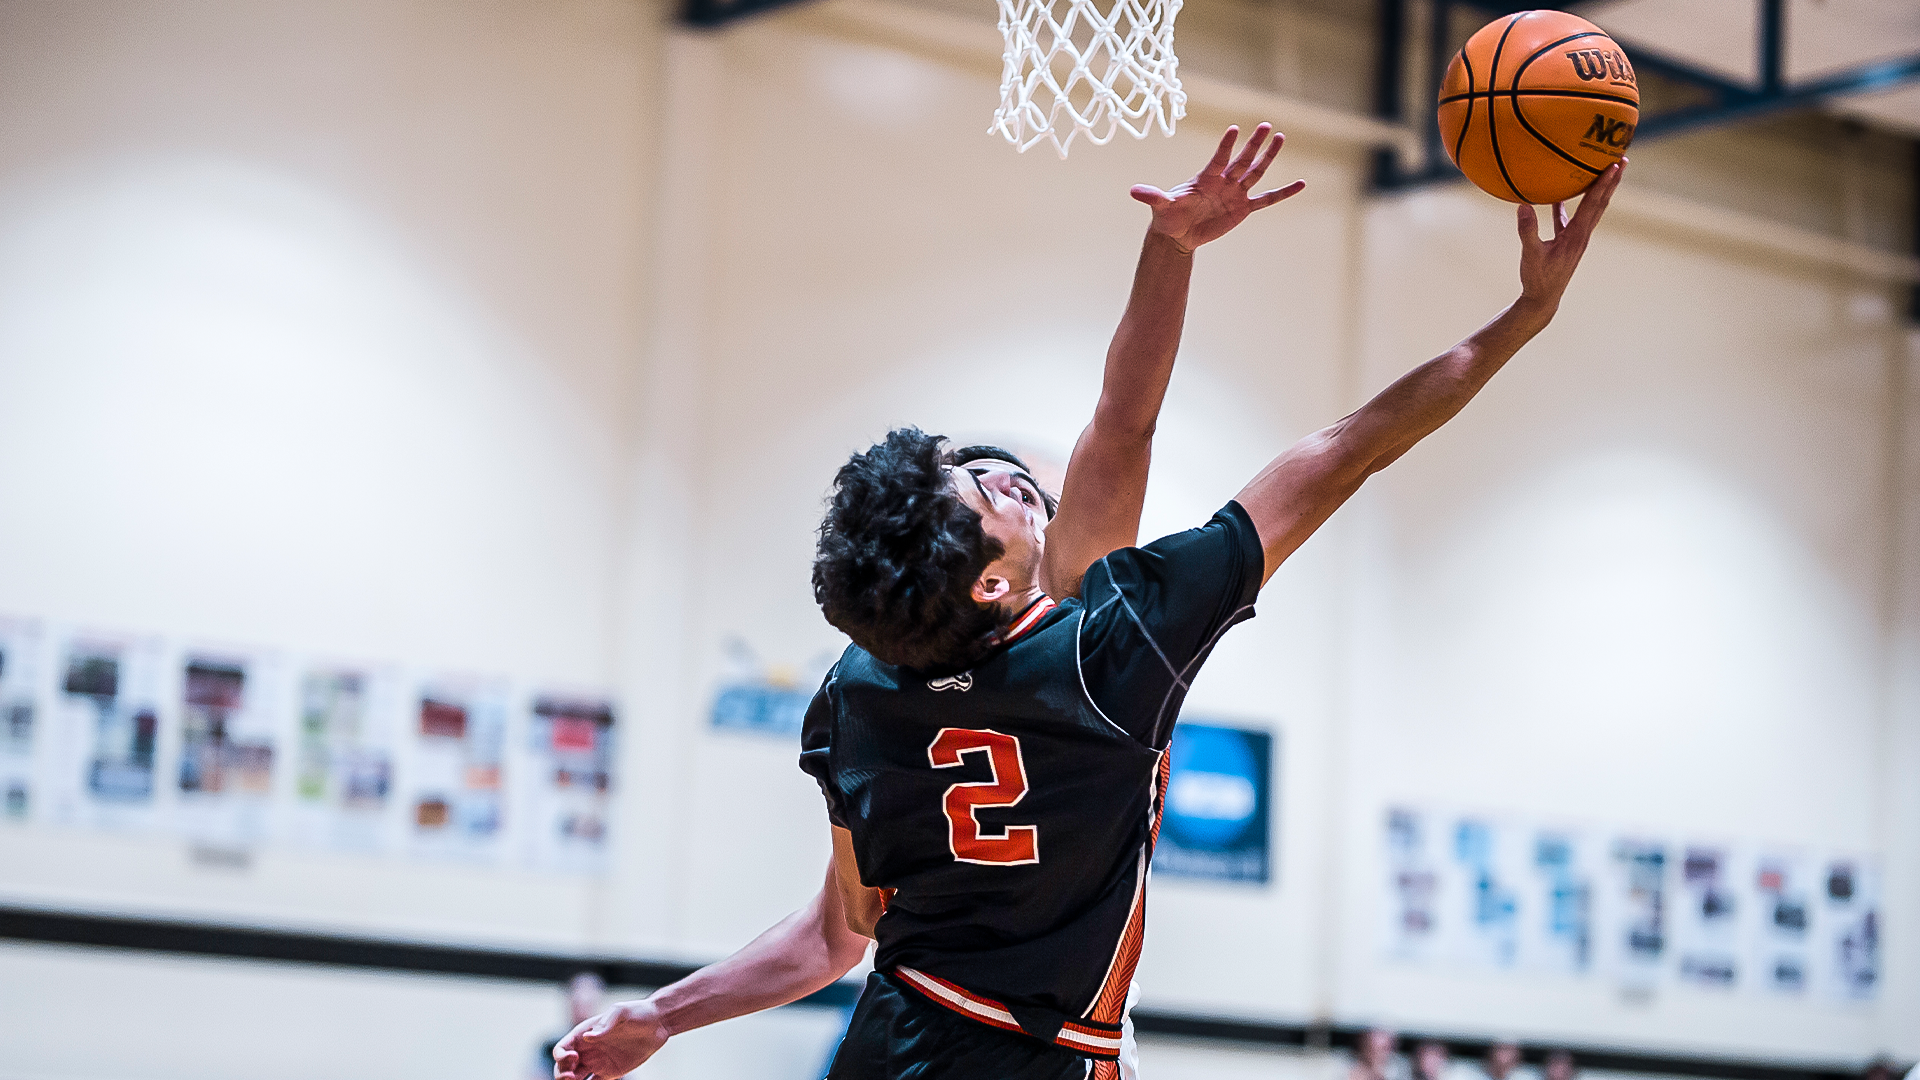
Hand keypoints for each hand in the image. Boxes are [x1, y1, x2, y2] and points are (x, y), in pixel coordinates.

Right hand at [553, 1000, 669, 1079]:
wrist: (658, 1023)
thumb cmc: (637, 1012)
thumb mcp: (621, 1012)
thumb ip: (605, 1024)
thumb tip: (588, 1037)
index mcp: (584, 1033)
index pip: (562, 1048)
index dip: (561, 1056)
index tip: (574, 1058)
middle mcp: (587, 1050)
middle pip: (563, 1066)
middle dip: (561, 1073)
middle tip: (571, 1078)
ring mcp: (597, 1063)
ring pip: (575, 1078)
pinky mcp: (610, 1073)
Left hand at [1130, 123, 1305, 250]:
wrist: (1178, 234)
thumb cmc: (1168, 216)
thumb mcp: (1161, 206)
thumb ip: (1152, 196)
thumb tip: (1133, 191)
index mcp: (1206, 177)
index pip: (1219, 158)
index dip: (1225, 145)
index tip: (1234, 129)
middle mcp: (1223, 181)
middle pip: (1242, 160)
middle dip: (1253, 144)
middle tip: (1266, 125)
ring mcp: (1235, 193)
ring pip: (1256, 172)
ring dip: (1268, 157)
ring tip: (1280, 138)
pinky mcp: (1243, 209)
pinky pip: (1267, 199)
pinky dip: (1283, 193)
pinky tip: (1301, 184)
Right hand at [1516, 160, 1624, 313]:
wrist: (1543, 299)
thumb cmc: (1538, 279)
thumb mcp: (1530, 255)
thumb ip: (1527, 230)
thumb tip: (1523, 205)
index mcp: (1576, 236)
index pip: (1593, 204)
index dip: (1604, 184)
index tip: (1614, 165)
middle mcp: (1581, 235)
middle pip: (1601, 203)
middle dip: (1612, 182)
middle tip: (1621, 160)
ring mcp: (1575, 238)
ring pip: (1591, 209)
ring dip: (1598, 190)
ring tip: (1604, 172)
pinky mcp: (1566, 242)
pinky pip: (1571, 217)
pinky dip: (1568, 204)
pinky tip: (1561, 195)